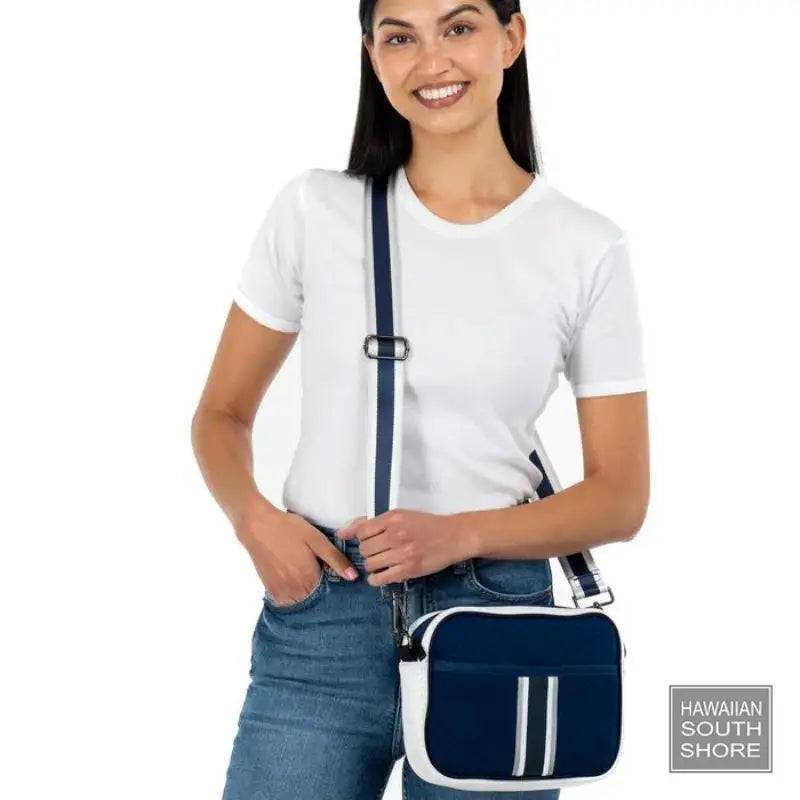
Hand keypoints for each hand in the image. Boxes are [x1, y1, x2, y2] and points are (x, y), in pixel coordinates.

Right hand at [235, 498, 359, 603]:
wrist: (256, 526)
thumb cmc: (288, 528)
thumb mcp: (316, 539)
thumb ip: (335, 559)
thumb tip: (353, 577)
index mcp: (310, 578)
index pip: (329, 590)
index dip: (331, 579)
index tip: (327, 568)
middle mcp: (295, 590)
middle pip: (315, 596)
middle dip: (318, 585)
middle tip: (312, 564)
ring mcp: (281, 592)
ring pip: (301, 598)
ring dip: (305, 588)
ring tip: (300, 566)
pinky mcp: (270, 590)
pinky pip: (287, 598)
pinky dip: (293, 589)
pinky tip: (290, 571)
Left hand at [336, 509, 470, 586]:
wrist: (454, 536)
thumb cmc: (428, 525)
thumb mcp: (402, 516)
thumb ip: (374, 522)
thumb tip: (345, 531)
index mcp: (393, 519)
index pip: (361, 531)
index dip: (361, 537)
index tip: (366, 540)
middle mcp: (396, 535)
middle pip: (364, 549)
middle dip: (368, 552)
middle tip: (377, 552)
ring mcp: (402, 553)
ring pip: (370, 564)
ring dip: (372, 565)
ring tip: (381, 562)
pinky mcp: (408, 569)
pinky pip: (380, 578)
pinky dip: (376, 579)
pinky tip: (381, 575)